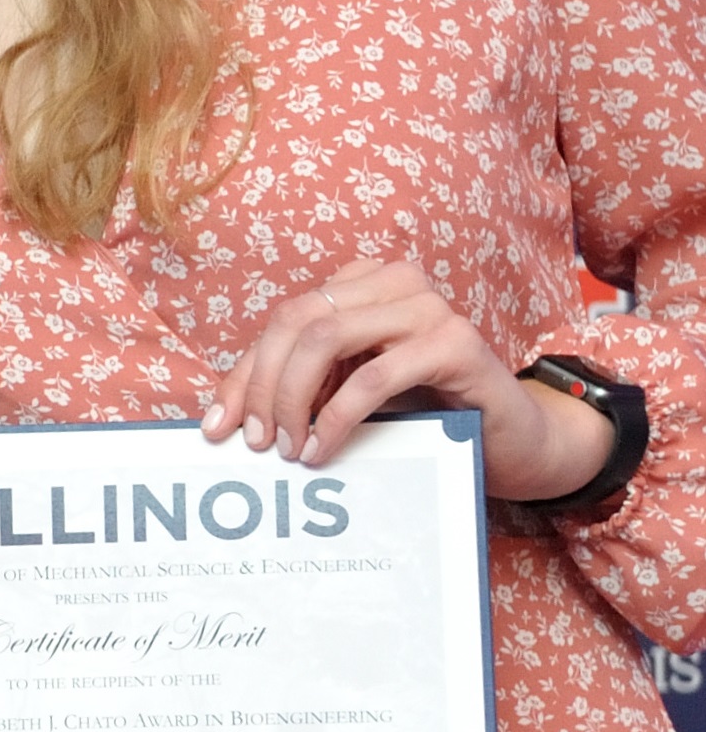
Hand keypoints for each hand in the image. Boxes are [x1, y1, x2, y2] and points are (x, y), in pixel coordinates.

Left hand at [202, 259, 612, 498]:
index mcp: (361, 285)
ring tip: (290, 450)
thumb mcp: (348, 396)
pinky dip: (338, 415)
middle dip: (265, 385)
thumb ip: (300, 391)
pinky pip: (375, 374)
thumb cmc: (425, 414)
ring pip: (327, 339)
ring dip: (297, 400)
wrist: (513, 440)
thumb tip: (223, 420)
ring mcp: (426, 306)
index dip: (245, 374)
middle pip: (296, 322)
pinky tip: (324, 448)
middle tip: (258, 443)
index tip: (218, 428)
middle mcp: (392, 282)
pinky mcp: (456, 342)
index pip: (282, 321)